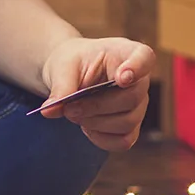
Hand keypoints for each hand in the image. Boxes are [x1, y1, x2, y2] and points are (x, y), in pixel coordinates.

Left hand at [37, 36, 154, 150]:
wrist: (71, 76)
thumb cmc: (72, 64)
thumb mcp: (63, 67)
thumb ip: (61, 86)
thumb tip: (49, 110)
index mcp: (126, 53)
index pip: (145, 57)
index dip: (137, 68)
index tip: (122, 78)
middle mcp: (140, 80)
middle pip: (132, 99)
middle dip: (97, 107)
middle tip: (70, 108)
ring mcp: (138, 105)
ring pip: (127, 123)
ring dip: (95, 123)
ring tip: (74, 113)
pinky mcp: (131, 127)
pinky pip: (123, 141)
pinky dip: (101, 138)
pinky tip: (86, 126)